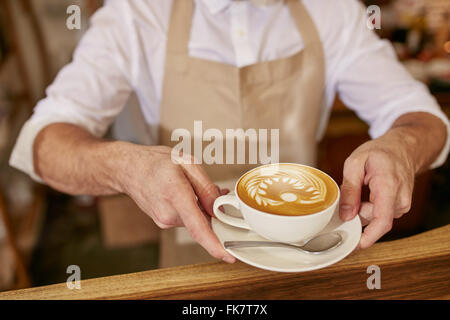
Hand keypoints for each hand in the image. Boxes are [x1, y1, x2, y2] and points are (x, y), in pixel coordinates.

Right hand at [116, 145, 235, 262]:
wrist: (129, 169)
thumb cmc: (156, 163)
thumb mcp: (188, 163)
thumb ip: (206, 188)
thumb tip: (219, 209)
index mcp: (176, 195)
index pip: (197, 227)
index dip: (214, 244)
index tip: (227, 256)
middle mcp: (168, 214)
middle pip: (202, 222)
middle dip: (213, 210)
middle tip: (211, 189)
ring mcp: (164, 221)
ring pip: (195, 220)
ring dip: (201, 207)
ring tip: (190, 185)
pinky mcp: (164, 223)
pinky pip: (187, 219)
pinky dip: (192, 209)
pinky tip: (185, 193)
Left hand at [338, 131, 415, 248]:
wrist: (402, 148)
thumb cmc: (379, 152)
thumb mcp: (355, 163)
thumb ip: (349, 189)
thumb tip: (345, 215)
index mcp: (389, 187)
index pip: (382, 221)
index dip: (367, 237)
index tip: (354, 246)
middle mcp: (400, 199)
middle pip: (373, 219)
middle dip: (357, 214)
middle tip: (348, 195)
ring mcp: (402, 204)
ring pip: (376, 218)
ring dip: (363, 209)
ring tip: (362, 188)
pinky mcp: (400, 207)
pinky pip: (380, 214)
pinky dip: (369, 207)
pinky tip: (368, 193)